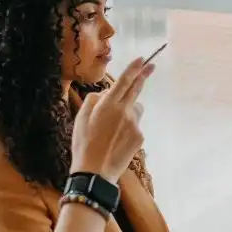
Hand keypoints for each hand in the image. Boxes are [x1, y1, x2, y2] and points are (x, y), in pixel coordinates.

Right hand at [69, 57, 151, 181]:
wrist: (95, 172)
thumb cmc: (83, 144)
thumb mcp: (80, 119)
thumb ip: (93, 101)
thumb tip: (104, 94)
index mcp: (108, 105)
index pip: (124, 81)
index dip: (134, 69)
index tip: (142, 60)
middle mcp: (124, 111)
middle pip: (136, 89)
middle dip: (143, 76)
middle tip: (150, 67)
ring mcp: (134, 124)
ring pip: (136, 109)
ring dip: (130, 110)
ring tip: (114, 126)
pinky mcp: (140, 137)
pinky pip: (136, 125)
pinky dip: (129, 128)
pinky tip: (117, 140)